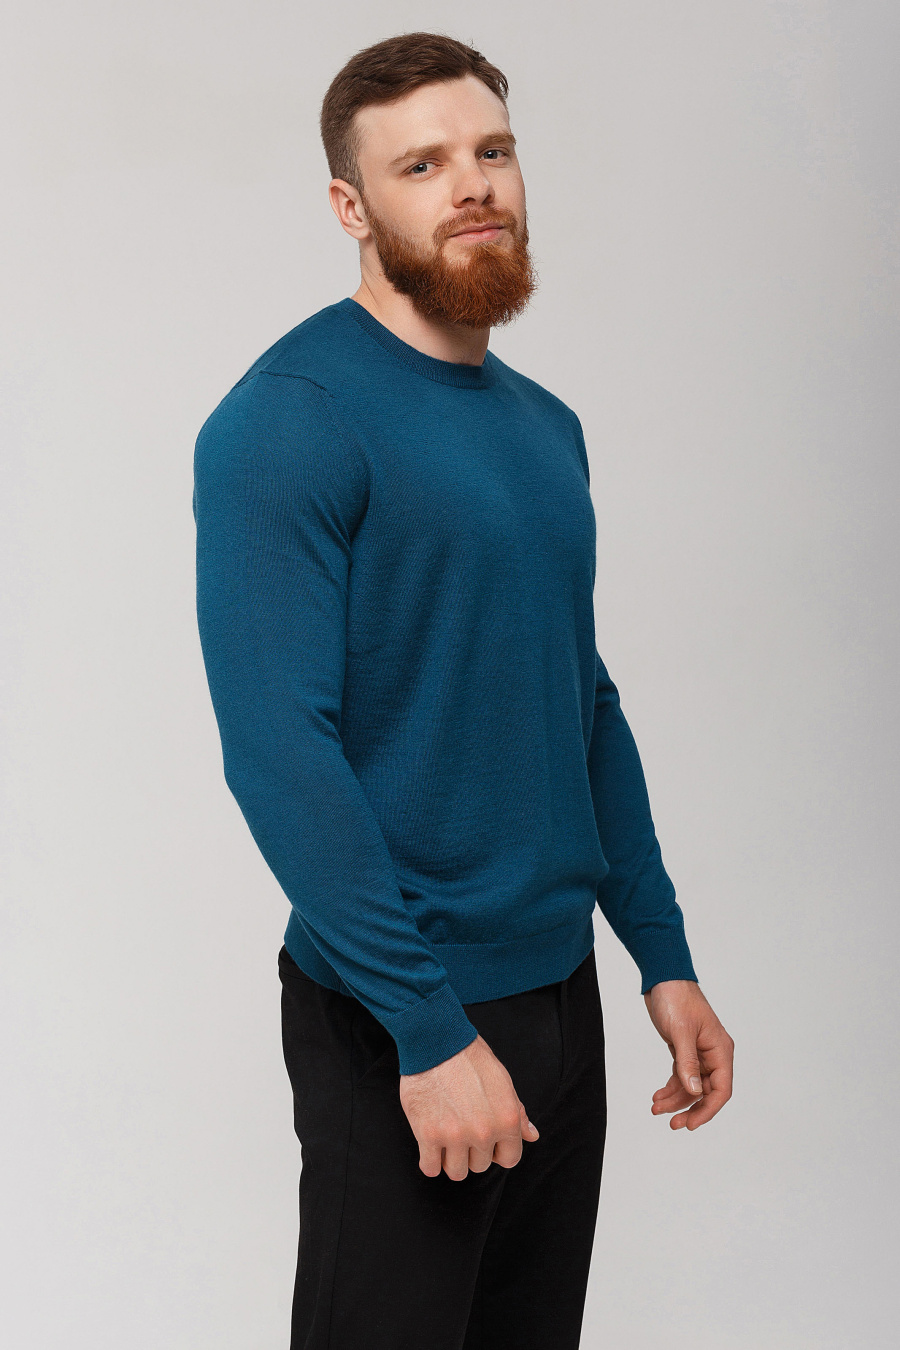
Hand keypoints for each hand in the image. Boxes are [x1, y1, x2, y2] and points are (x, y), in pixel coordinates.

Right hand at [399, 1033, 539, 1179]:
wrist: (436, 1040)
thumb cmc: (470, 1057)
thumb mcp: (502, 1081)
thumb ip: (517, 1112)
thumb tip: (532, 1136)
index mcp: (507, 1119)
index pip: (509, 1159)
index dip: (498, 1151)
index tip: (487, 1141)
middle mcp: (484, 1132)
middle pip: (480, 1166)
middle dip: (472, 1151)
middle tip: (461, 1128)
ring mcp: (455, 1136)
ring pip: (456, 1172)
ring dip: (451, 1159)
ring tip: (446, 1138)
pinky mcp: (428, 1135)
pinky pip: (430, 1167)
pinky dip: (429, 1160)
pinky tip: (430, 1145)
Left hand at [643, 980, 733, 1129]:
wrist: (662, 979)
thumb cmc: (676, 999)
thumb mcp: (680, 1032)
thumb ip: (687, 1063)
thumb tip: (694, 1091)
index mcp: (720, 1050)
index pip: (721, 1089)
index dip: (707, 1110)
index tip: (690, 1124)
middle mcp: (713, 1054)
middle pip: (707, 1092)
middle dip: (689, 1108)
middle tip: (672, 1124)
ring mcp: (699, 1053)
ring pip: (691, 1086)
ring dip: (675, 1100)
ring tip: (656, 1109)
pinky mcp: (684, 1050)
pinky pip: (681, 1076)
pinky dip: (670, 1087)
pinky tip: (657, 1097)